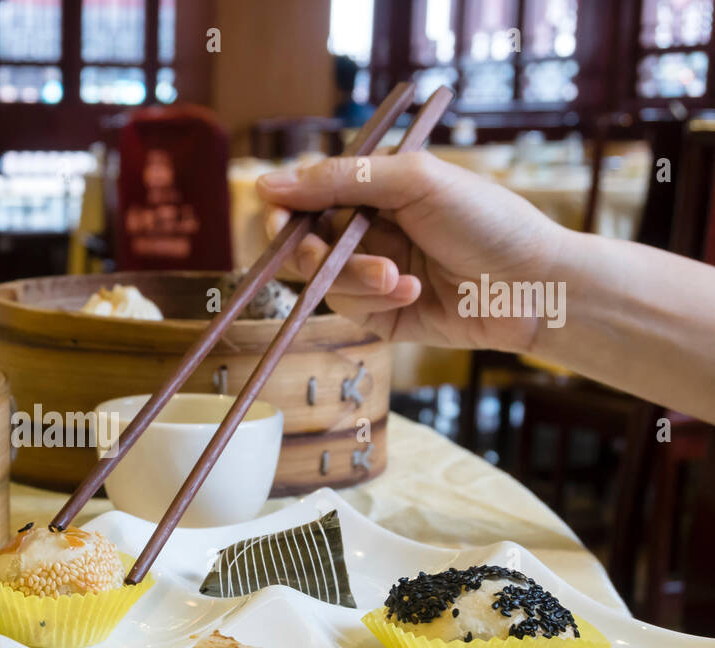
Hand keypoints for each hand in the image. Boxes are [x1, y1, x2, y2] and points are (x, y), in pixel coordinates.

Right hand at [257, 152, 569, 353]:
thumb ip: (342, 179)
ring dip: (353, 277)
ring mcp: (372, 274)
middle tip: (321, 254)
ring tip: (397, 277)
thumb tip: (265, 185)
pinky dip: (374, 299)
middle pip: (303, 241)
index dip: (285, 207)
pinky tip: (411, 291)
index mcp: (376, 189)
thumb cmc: (488, 220)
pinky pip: (347, 308)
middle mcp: (368, 230)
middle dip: (312, 250)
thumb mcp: (415, 182)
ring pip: (322, 279)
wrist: (534, 285)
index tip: (278, 219)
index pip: (308, 195)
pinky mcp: (380, 315)